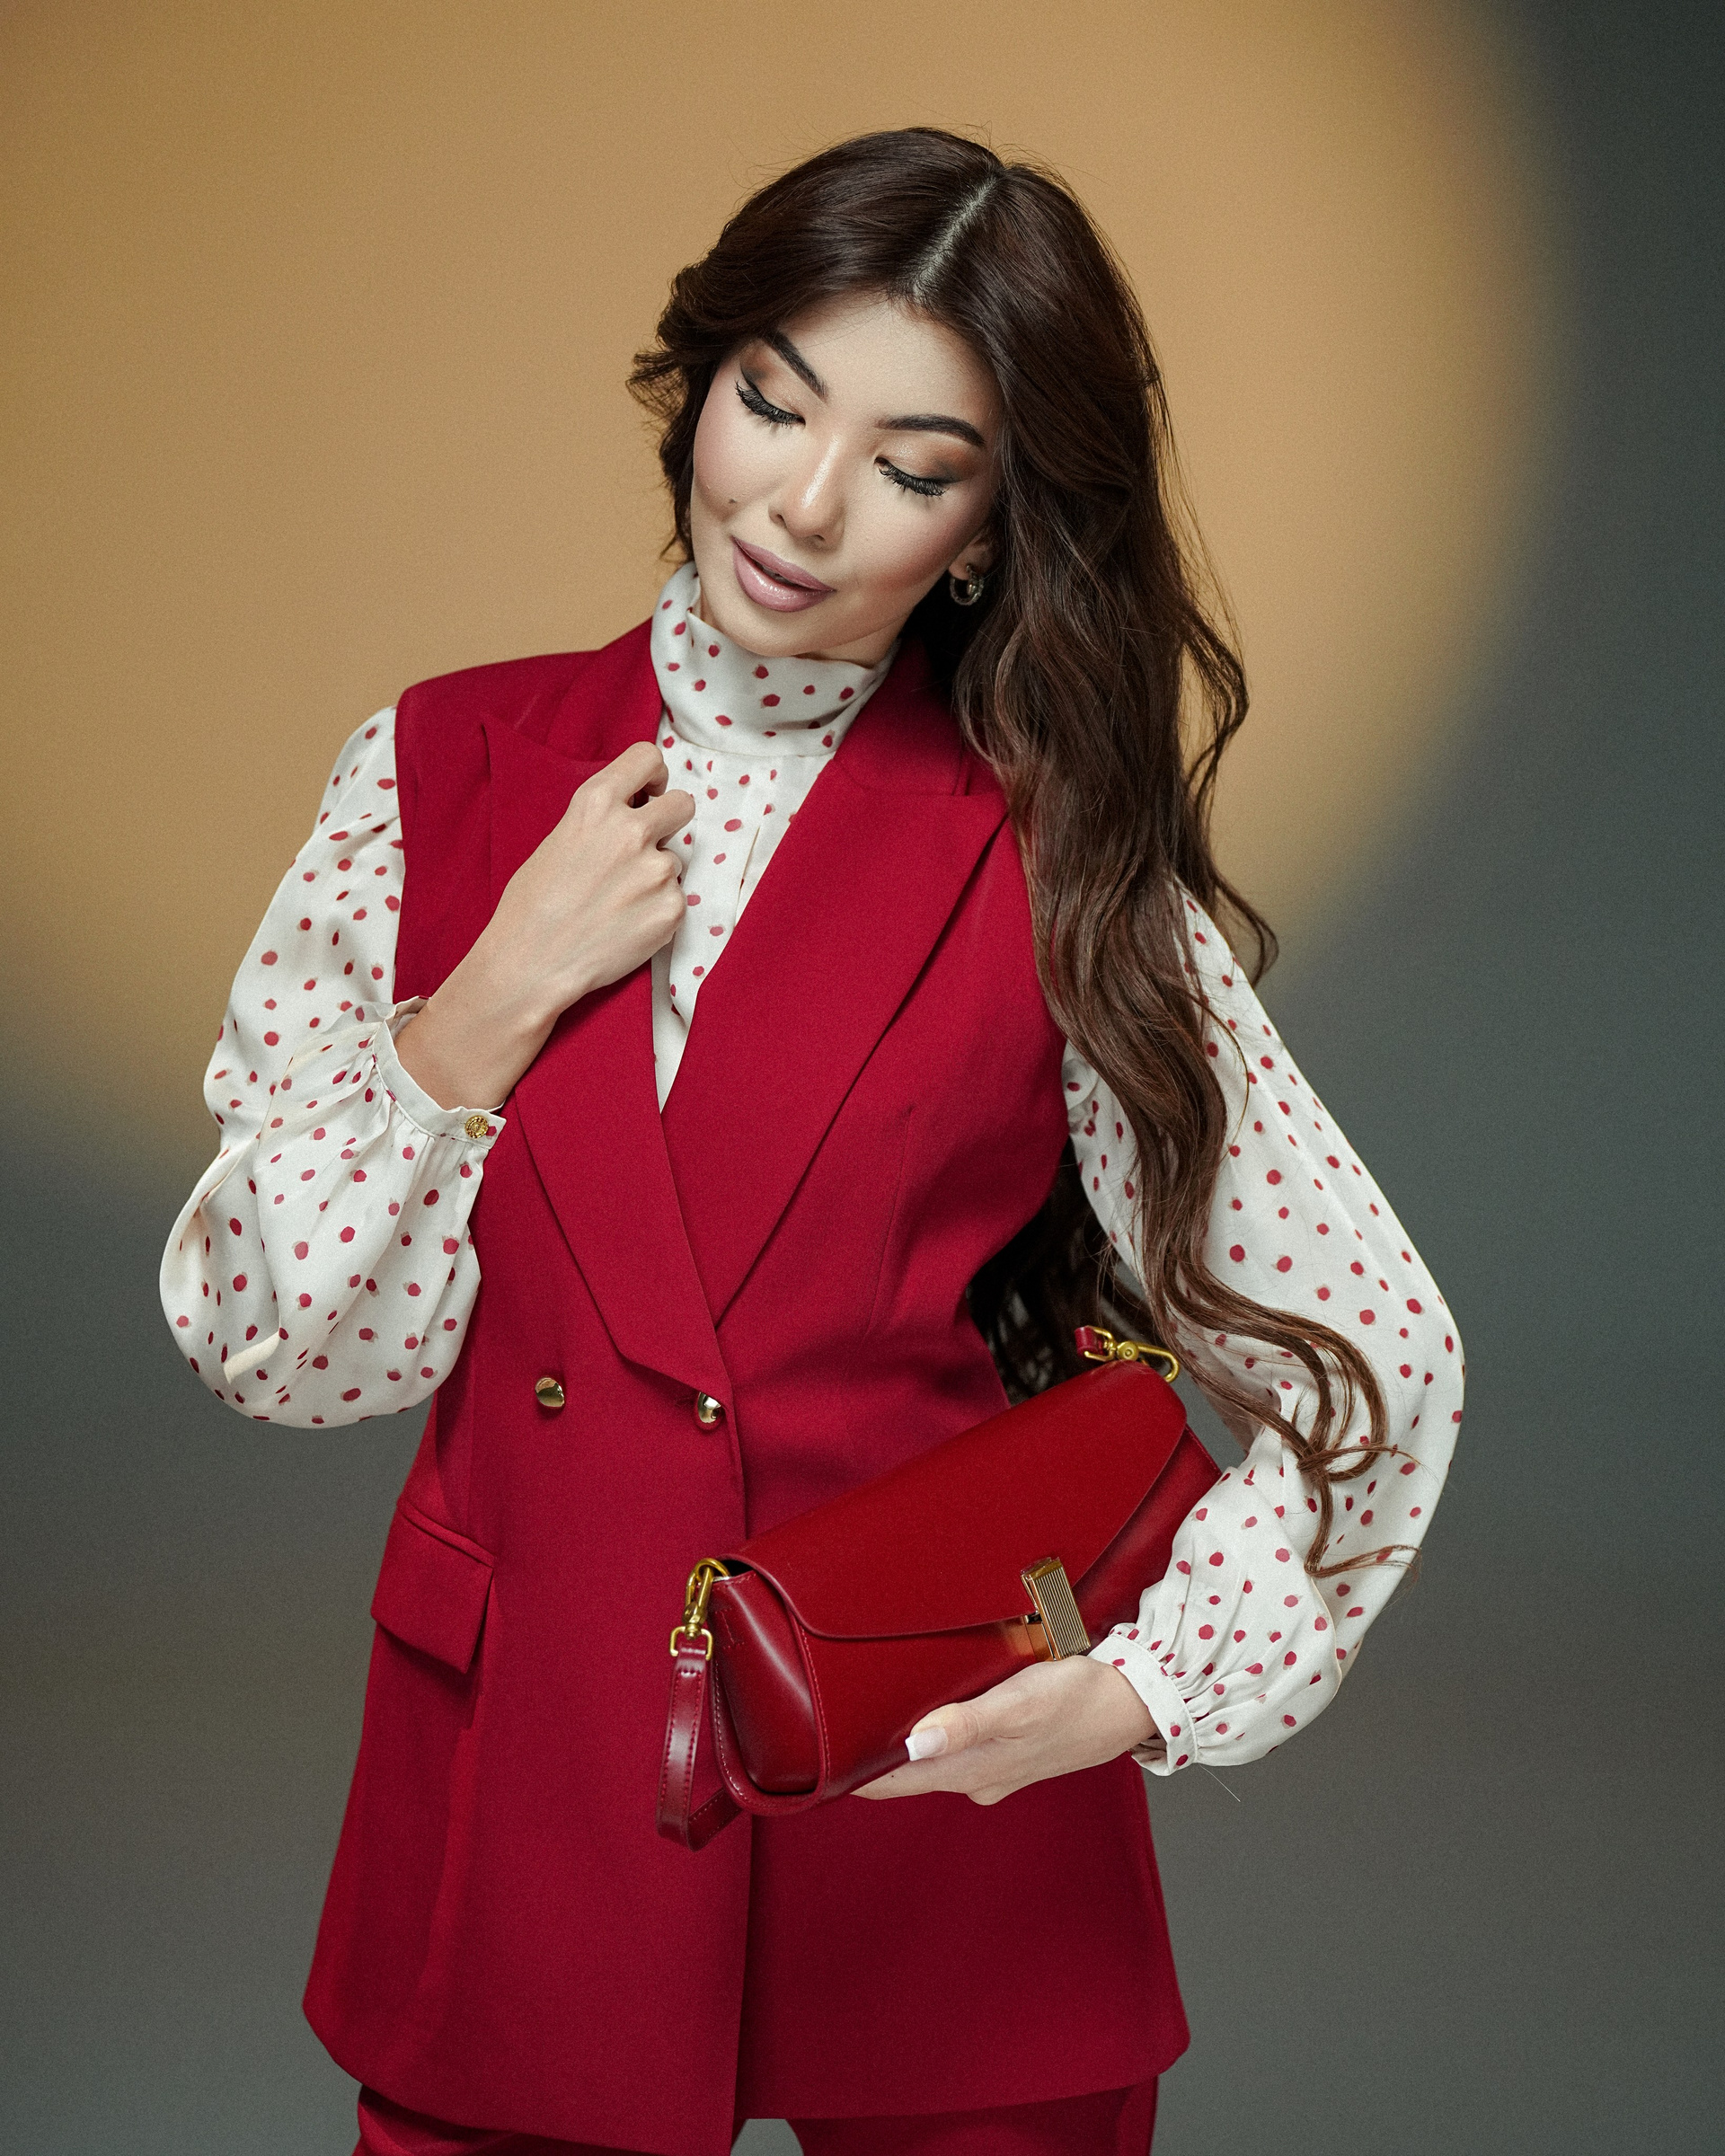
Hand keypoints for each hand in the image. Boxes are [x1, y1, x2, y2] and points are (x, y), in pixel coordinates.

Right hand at [395, 740, 694, 1109]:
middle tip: (645, 847)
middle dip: (669, 822)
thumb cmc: (532, 905)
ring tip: (618, 902)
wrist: (532, 963)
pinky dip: (658, 911)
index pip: (648, 758)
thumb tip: (637, 813)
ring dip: (656, 876)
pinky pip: (676, 899)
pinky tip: (625, 925)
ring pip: (675, 860)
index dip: (653, 777)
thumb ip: (601, 822)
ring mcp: (656, 870)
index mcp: (595, 803)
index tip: (650, 793)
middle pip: (683, 804)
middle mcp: (631, 830)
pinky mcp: (672, 909)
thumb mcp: (559, 840)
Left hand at [853, 1656, 1156, 1805]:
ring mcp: (996, 1766)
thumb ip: (965, 1724)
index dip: (852, 1776)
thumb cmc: (1077, 1699)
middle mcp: (978, 1776)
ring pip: (936, 1757)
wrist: (1135, 1704)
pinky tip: (936, 1708)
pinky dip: (941, 1731)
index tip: (814, 1765)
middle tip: (831, 1728)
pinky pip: (962, 1743)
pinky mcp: (1013, 1749)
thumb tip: (913, 1746)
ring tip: (871, 1715)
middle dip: (873, 1755)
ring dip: (906, 1742)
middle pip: (909, 1771)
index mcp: (972, 1771)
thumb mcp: (1018, 1705)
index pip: (894, 1782)